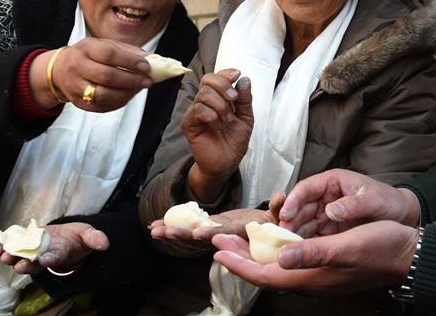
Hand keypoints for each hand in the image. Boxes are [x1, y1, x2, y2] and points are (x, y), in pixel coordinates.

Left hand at [0, 222, 108, 274]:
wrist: (68, 237)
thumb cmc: (79, 238)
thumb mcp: (89, 235)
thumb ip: (95, 238)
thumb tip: (105, 243)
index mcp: (60, 253)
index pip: (55, 258)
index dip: (50, 260)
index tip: (45, 260)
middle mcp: (45, 255)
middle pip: (33, 263)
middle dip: (25, 264)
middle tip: (19, 265)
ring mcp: (33, 250)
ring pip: (20, 257)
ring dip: (10, 257)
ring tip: (1, 254)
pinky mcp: (26, 242)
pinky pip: (13, 245)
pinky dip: (4, 245)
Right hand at [30, 38, 151, 112]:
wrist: (59, 70)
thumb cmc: (88, 55)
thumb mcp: (103, 45)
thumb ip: (126, 51)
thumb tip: (149, 59)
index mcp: (86, 49)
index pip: (109, 54)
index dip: (129, 61)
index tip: (146, 66)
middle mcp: (77, 67)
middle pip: (106, 76)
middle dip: (131, 80)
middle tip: (147, 81)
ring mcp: (75, 87)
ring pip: (103, 95)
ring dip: (126, 94)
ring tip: (138, 88)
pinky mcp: (78, 102)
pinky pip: (101, 107)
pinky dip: (118, 102)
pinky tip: (128, 95)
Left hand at [148, 191, 284, 252]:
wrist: (267, 231)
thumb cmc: (273, 224)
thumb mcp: (278, 215)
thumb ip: (278, 206)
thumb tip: (282, 194)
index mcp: (238, 233)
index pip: (224, 235)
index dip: (211, 234)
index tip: (198, 233)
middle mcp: (223, 238)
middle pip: (200, 240)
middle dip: (182, 236)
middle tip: (165, 232)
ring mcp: (214, 235)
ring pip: (190, 239)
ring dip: (172, 234)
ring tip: (154, 230)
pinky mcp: (208, 229)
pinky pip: (188, 231)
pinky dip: (172, 227)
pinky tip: (156, 225)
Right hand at [184, 69, 253, 201]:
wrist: (227, 164)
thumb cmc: (234, 142)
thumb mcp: (246, 118)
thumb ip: (245, 100)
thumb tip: (244, 79)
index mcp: (218, 98)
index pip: (216, 77)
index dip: (225, 73)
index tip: (237, 75)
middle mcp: (205, 102)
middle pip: (207, 80)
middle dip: (223, 86)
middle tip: (234, 99)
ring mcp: (196, 113)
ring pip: (203, 94)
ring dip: (221, 105)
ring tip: (228, 119)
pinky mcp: (189, 125)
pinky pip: (197, 110)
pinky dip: (211, 115)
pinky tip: (217, 124)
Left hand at [212, 221, 417, 295]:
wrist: (410, 255)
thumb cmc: (382, 247)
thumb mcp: (348, 246)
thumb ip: (314, 252)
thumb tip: (281, 256)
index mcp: (313, 277)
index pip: (265, 274)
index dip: (239, 263)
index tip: (217, 252)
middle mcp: (312, 280)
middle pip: (267, 272)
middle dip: (241, 258)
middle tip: (220, 244)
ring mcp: (320, 275)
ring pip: (279, 268)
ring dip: (257, 255)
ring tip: (240, 241)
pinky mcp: (328, 267)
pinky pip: (294, 263)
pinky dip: (277, 251)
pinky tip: (276, 239)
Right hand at [277, 169, 419, 236]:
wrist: (404, 218)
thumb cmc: (389, 202)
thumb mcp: (374, 201)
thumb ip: (354, 204)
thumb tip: (332, 210)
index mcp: (333, 182)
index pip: (306, 188)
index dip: (293, 200)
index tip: (286, 214)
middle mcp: (326, 197)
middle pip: (300, 207)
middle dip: (289, 221)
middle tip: (282, 236)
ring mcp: (326, 214)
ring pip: (303, 223)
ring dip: (294, 234)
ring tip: (286, 248)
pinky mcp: (330, 230)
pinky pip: (312, 235)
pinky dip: (304, 243)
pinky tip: (299, 254)